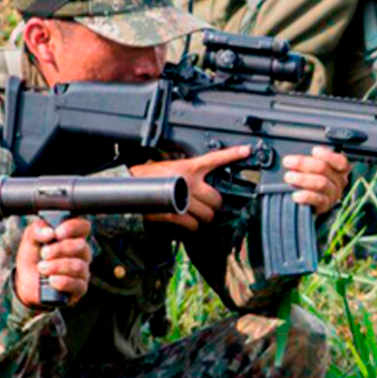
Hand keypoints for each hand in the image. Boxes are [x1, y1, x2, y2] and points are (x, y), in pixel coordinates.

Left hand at [14, 218, 92, 307]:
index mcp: (73, 237)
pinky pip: (77, 284)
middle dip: (60, 249)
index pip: (83, 227)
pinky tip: (51, 280)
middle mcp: (81, 253)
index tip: (57, 233)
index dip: (73, 227)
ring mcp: (82, 271)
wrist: (25, 282)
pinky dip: (63, 282)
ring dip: (57, 266)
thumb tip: (49, 232)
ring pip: (78, 266)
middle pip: (81, 246)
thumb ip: (37, 230)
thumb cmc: (33, 257)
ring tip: (41, 268)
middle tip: (43, 253)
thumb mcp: (30, 240)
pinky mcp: (79, 289)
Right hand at [129, 145, 252, 231]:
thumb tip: (205, 184)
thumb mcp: (173, 167)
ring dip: (203, 219)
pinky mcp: (173, 213)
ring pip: (207, 215)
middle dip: (214, 207)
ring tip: (195, 215)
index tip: (246, 150)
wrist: (130, 185)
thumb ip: (191, 173)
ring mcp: (182, 198)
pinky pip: (193, 225)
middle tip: (208, 207)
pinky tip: (186, 222)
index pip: (215, 159)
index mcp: (190, 167)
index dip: (232, 154)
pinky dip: (192, 227)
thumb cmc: (151, 176)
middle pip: (216, 200)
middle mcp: (189, 181)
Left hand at [283, 147, 351, 214]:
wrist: (308, 203)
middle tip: (288, 162)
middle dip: (304, 163)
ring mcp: (333, 195)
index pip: (341, 161)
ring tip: (288, 177)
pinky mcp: (325, 206)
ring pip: (321, 183)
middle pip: (324, 169)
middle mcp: (339, 182)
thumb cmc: (309, 180)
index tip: (314, 151)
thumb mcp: (312, 167)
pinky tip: (296, 195)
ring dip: (302, 178)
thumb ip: (309, 160)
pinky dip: (307, 196)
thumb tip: (295, 156)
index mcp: (339, 170)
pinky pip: (318, 200)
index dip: (328, 155)